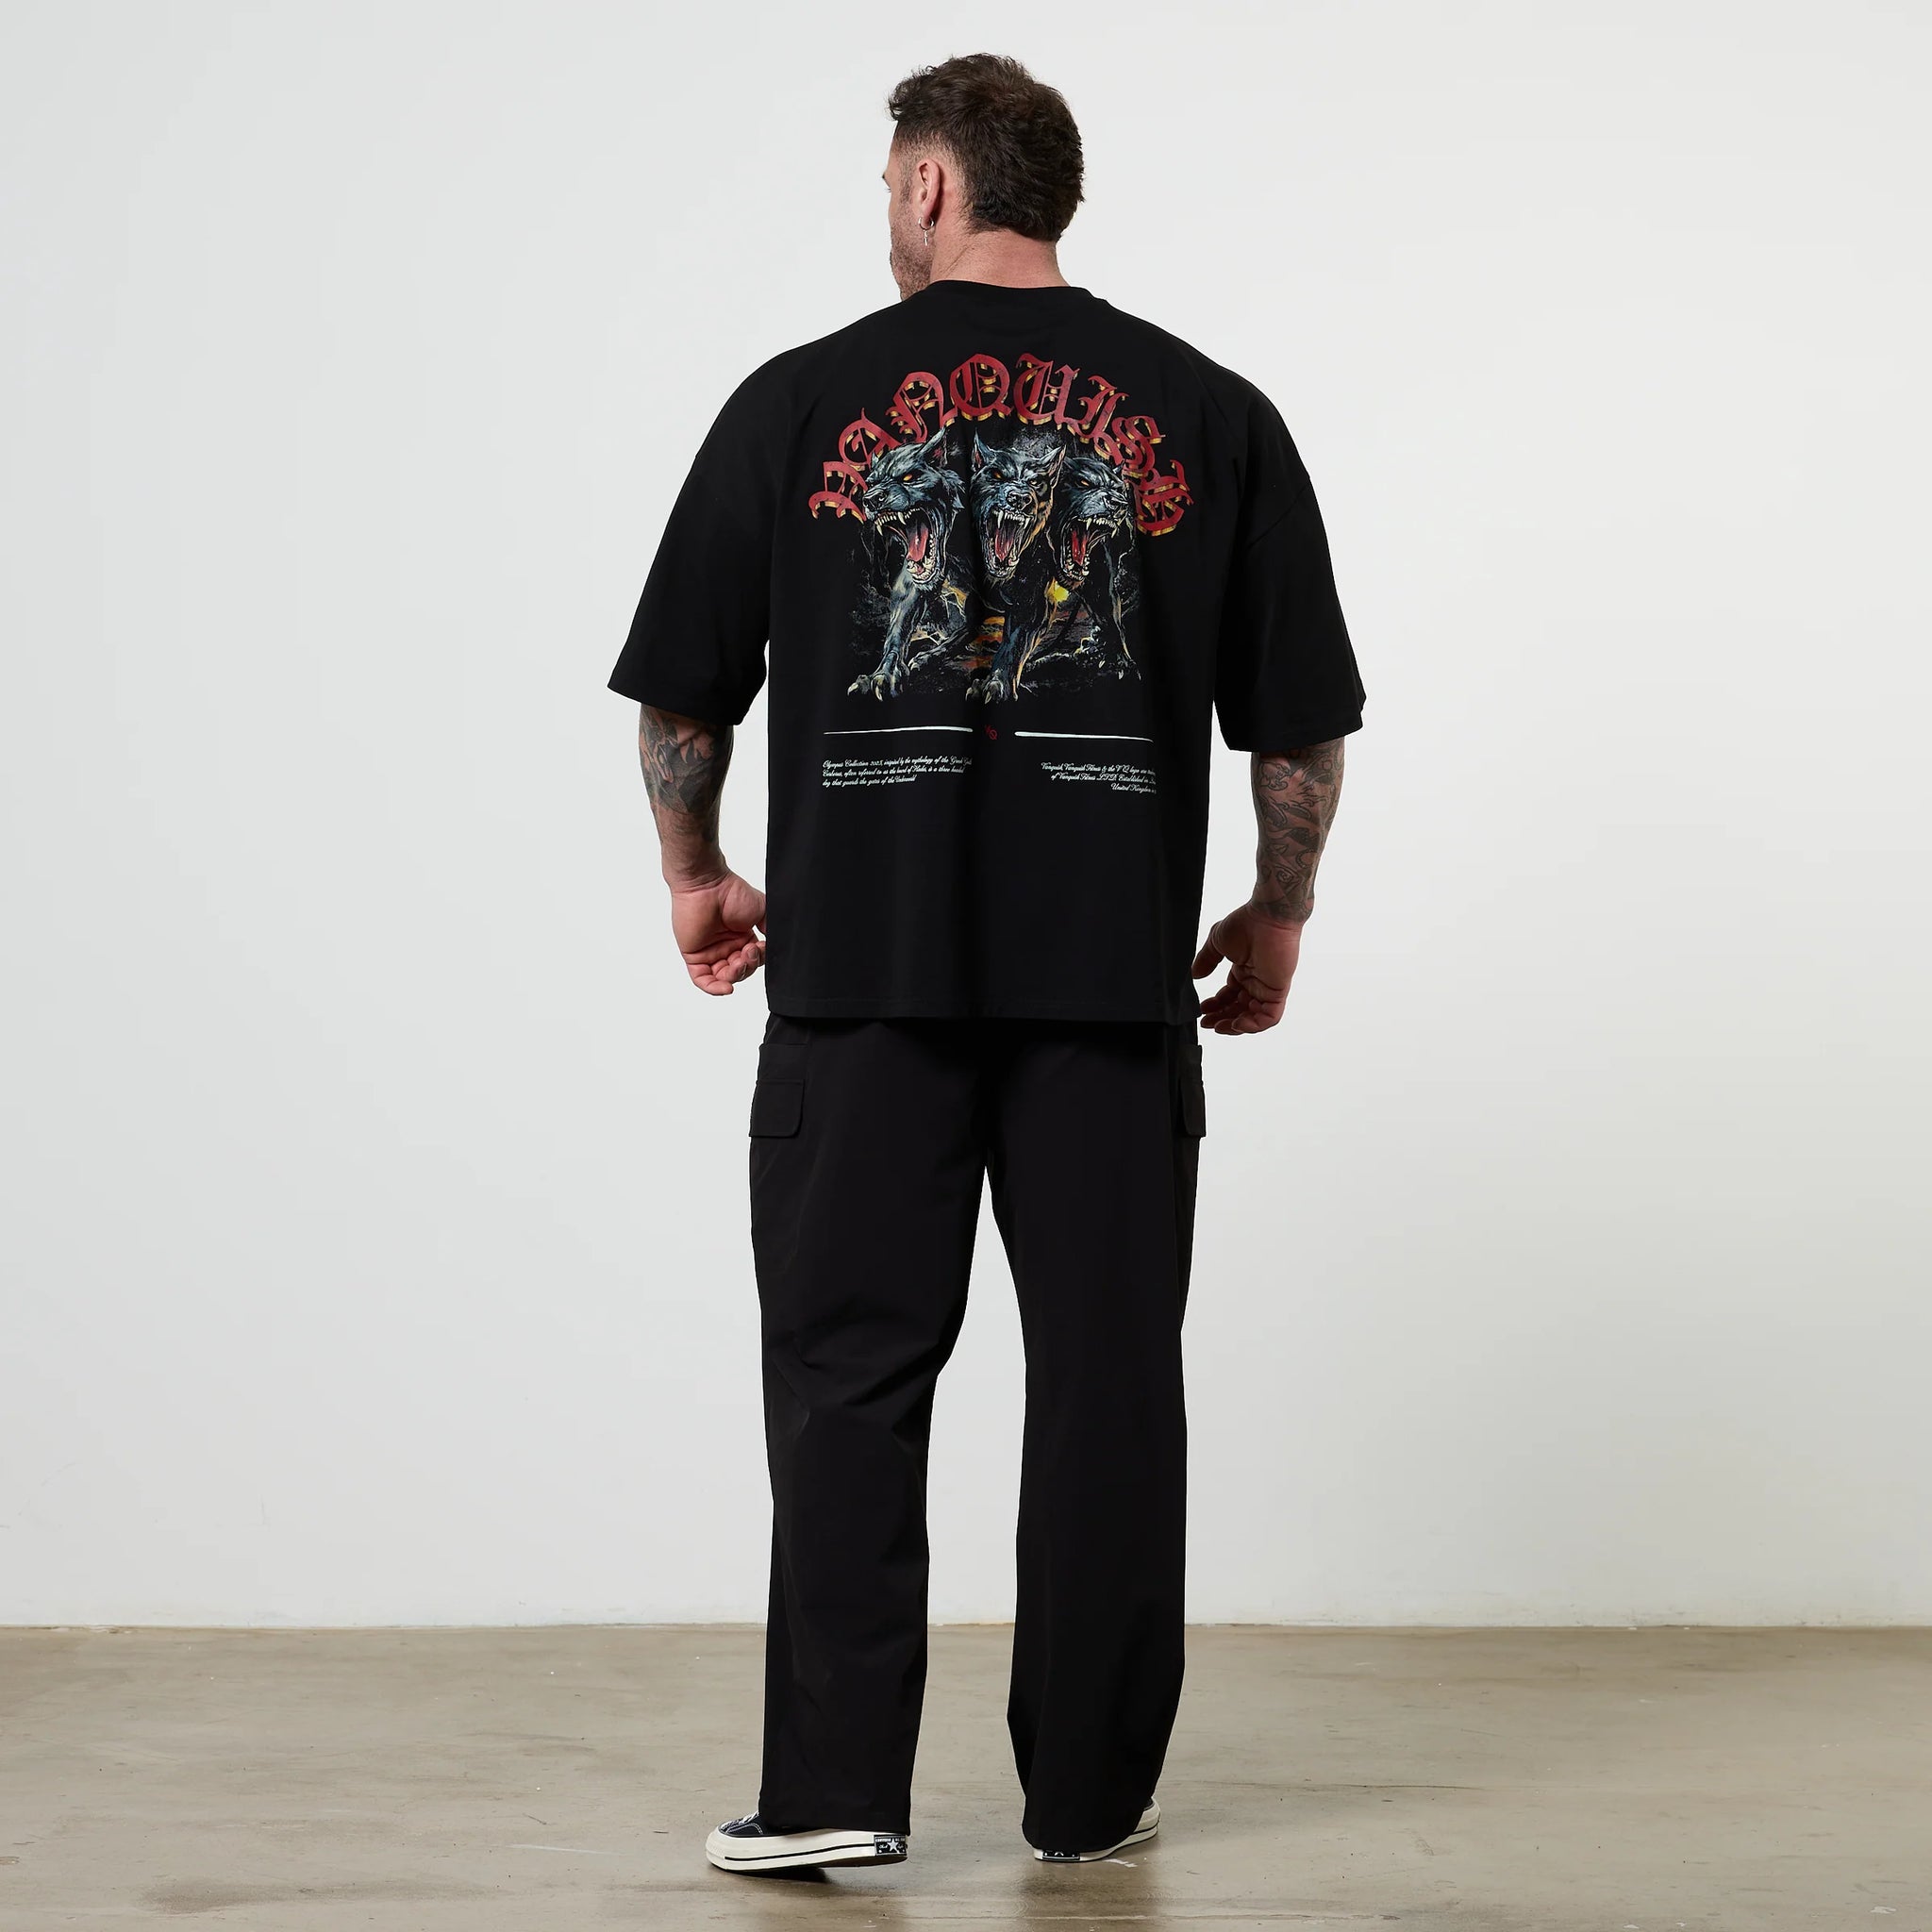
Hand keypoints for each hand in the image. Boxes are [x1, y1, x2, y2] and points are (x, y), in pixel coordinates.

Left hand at [667, 871, 766, 994]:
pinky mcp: (694, 956)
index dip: (759, 959)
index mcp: (742, 938)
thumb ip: (772, 929)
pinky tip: (727, 987)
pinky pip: (703, 980)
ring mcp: (709, 952)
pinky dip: (715, 988)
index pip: (754, 960)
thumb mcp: (763, 910)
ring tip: (738, 963)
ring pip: (724, 978)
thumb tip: (778, 947)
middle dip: (747, 967)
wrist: (708, 884)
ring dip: (735, 976)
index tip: (761, 947)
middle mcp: (726, 947)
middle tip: (748, 952)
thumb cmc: (732, 892)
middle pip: (740, 972)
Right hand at [1191, 900, 1303, 1034]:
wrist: (1267, 917)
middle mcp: (1256, 981)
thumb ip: (1206, 960)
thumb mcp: (1216, 943)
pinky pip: (1269, 1017)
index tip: (1202, 1010)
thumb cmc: (1247, 924)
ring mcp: (1268, 987)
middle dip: (1222, 1018)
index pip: (1229, 997)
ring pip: (1254, 1017)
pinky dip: (1253, 1025)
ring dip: (1236, 1025)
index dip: (1216, 1006)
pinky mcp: (1278, 991)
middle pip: (1240, 1010)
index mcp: (1243, 971)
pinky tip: (1236, 1024)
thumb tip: (1195, 975)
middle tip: (1207, 1023)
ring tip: (1219, 1026)